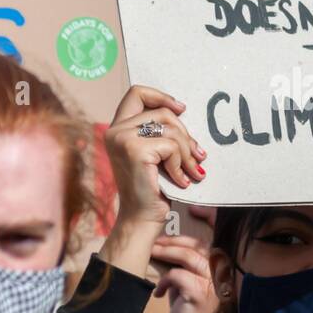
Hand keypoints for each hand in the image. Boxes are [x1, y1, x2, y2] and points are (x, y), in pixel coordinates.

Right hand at [103, 85, 206, 228]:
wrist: (142, 219)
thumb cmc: (153, 188)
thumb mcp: (156, 153)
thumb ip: (160, 132)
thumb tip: (183, 110)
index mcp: (118, 128)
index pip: (137, 93)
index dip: (161, 97)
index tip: (181, 109)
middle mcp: (115, 130)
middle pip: (163, 112)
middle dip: (186, 134)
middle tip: (197, 155)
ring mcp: (122, 139)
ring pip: (171, 129)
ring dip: (188, 152)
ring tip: (193, 171)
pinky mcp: (134, 150)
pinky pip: (171, 146)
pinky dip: (181, 164)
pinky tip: (181, 181)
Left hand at [151, 235, 219, 312]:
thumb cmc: (187, 308)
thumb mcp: (187, 281)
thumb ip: (184, 265)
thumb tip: (165, 245)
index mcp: (217, 268)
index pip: (202, 244)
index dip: (182, 238)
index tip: (163, 238)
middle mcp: (218, 273)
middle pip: (195, 247)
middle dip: (171, 242)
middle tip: (153, 244)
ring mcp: (211, 283)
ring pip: (187, 257)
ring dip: (166, 253)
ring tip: (152, 254)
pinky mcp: (200, 293)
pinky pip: (177, 276)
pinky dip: (164, 281)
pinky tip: (159, 292)